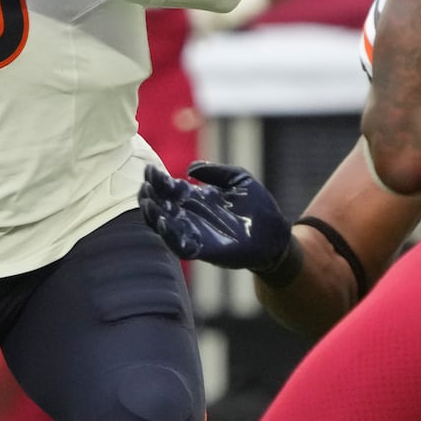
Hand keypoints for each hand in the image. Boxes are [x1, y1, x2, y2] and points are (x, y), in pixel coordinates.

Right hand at [139, 162, 291, 269]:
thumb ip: (215, 171)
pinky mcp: (204, 250)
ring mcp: (195, 233)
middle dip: (150, 197)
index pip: (169, 188)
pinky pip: (180, 245)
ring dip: (154, 216)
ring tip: (148, 204)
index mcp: (196, 197)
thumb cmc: (258, 205)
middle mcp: (191, 215)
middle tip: (145, 186)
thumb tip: (190, 170)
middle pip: (161, 206)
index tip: (150, 170)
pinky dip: (170, 236)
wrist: (275, 233)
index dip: (158, 179)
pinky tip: (165, 223)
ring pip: (165, 226)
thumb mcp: (238, 178)